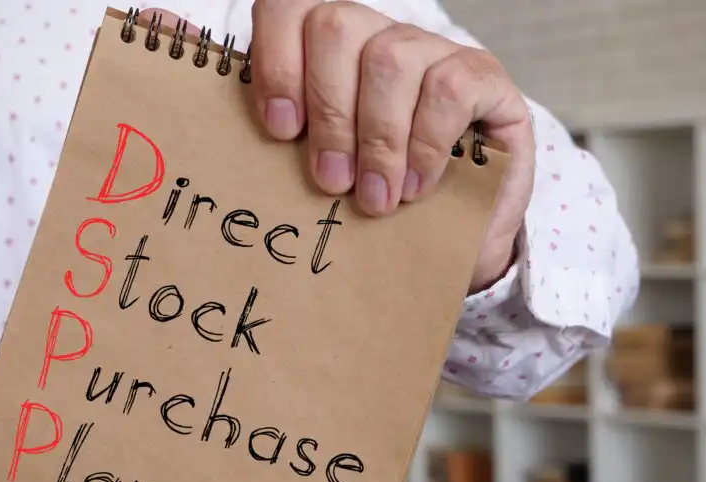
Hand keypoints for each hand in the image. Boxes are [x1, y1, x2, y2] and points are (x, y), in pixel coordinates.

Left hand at [250, 0, 534, 292]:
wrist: (456, 235)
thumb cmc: (378, 201)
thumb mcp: (324, 173)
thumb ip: (285, 146)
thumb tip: (221, 140)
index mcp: (329, 51)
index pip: (288, 8)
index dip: (276, 61)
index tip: (280, 130)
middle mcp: (380, 37)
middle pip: (336, 29)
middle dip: (328, 113)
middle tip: (331, 181)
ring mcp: (434, 51)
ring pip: (391, 59)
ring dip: (378, 140)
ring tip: (376, 200)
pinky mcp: (485, 77)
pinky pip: (448, 88)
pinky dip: (426, 144)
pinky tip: (417, 186)